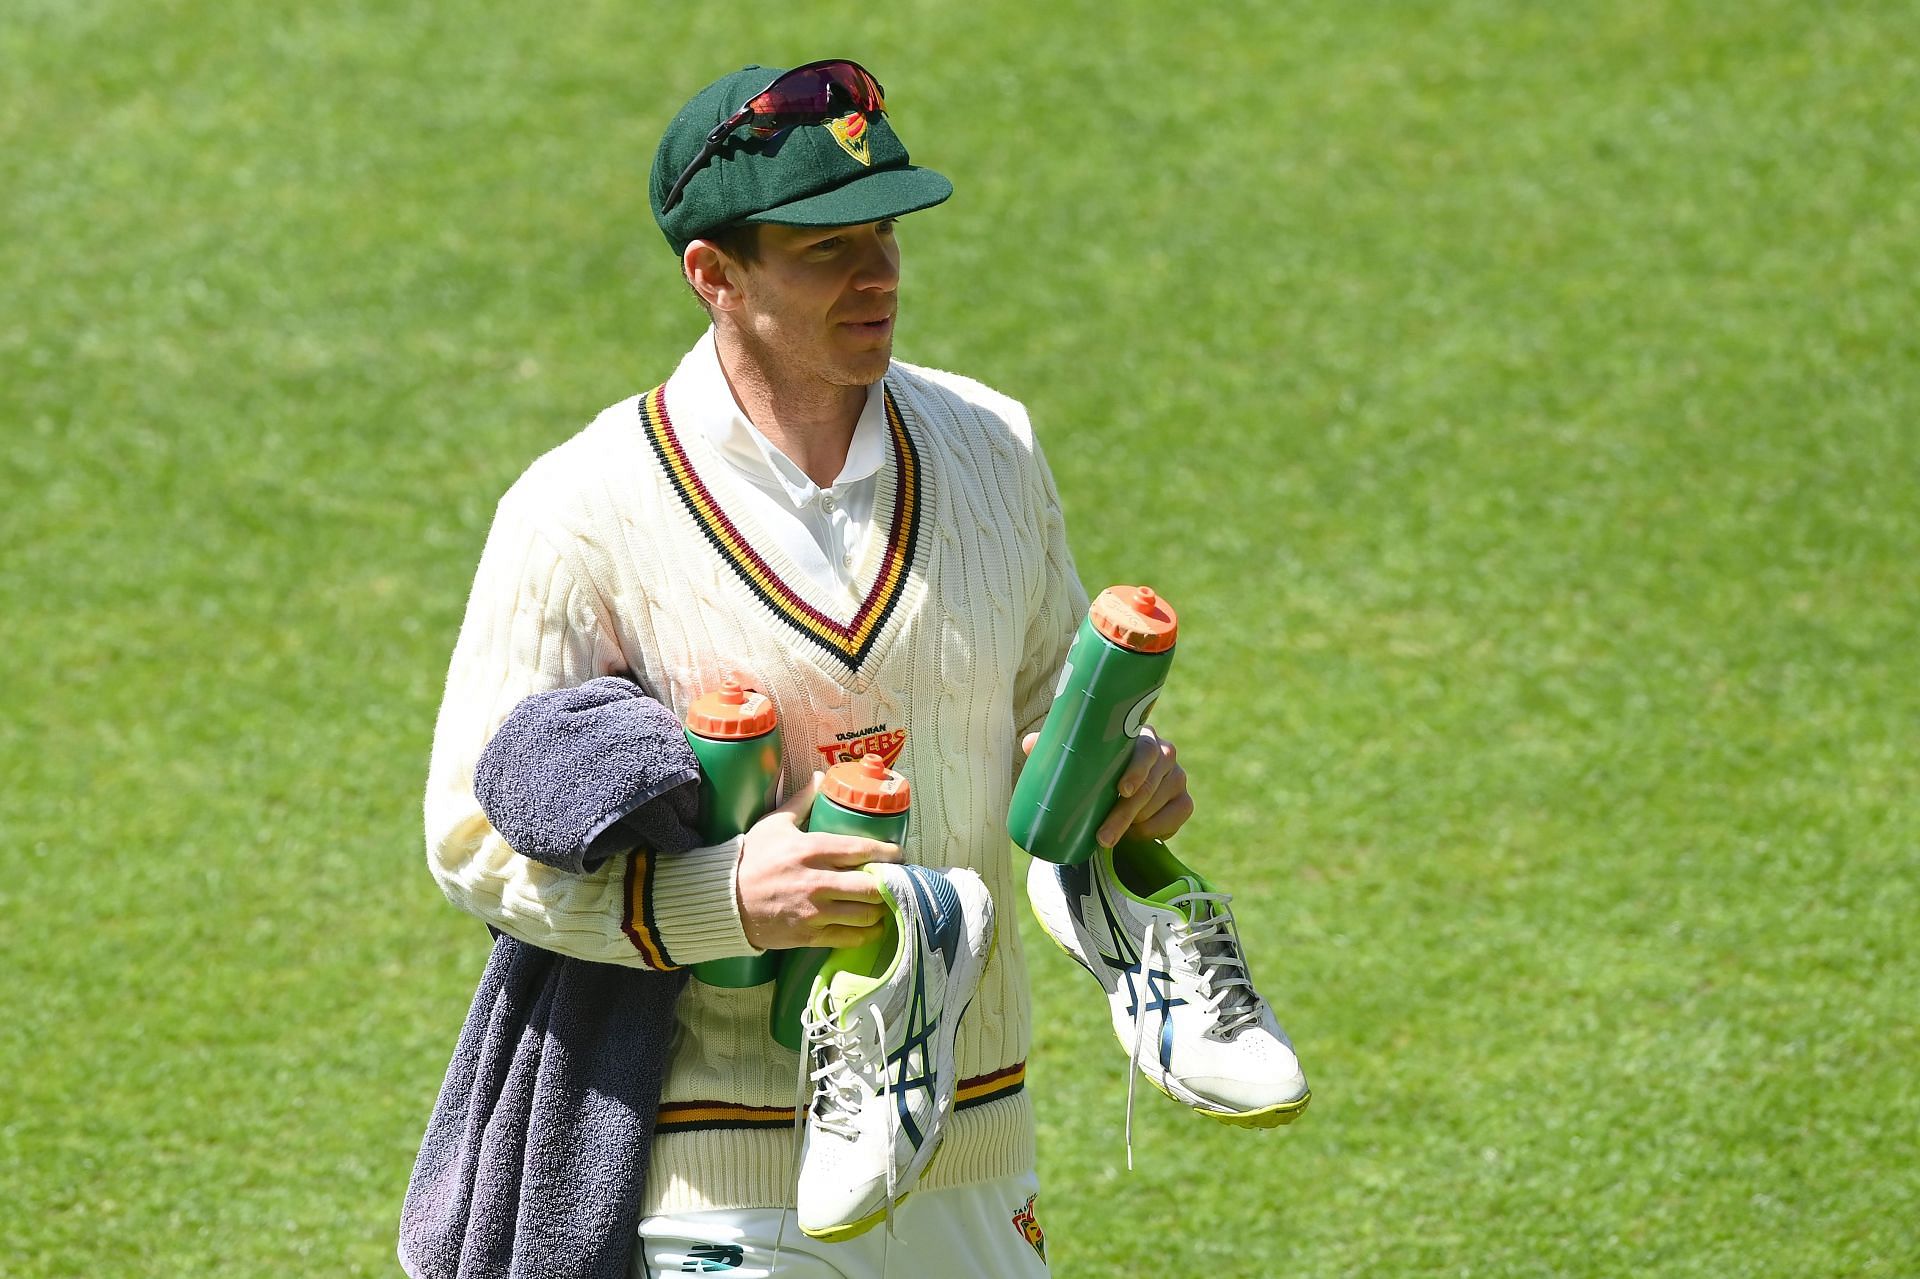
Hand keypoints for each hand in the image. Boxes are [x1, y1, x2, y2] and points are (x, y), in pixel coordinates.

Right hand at [735, 773, 902, 950]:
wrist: (722, 900)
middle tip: (894, 881)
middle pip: (871, 886)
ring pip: (866, 915)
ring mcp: (814, 912)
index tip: (898, 855)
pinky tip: (870, 925)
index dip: (888, 853)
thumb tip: (820, 777)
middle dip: (888, 884)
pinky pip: (851, 938)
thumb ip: (802, 801)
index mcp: (811, 850)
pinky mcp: (809, 936)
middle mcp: (817, 882)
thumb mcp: (774, 823)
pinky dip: (866, 933)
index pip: (862, 850)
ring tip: (883, 902)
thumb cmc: (750, 858)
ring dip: (880, 909)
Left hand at [1020, 725, 1193, 847]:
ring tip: (1111, 837)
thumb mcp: (1073, 757)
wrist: (1115, 787)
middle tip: (1103, 838)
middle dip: (1125, 814)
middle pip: (1151, 784)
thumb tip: (1030, 743)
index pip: (1146, 749)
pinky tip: (1135, 836)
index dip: (1137, 770)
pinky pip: (1176, 819)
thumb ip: (1053, 748)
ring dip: (1136, 825)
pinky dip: (1155, 831)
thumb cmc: (1092, 765)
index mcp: (1139, 735)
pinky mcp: (1184, 801)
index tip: (1121, 790)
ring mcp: (1177, 777)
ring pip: (1159, 805)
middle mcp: (1164, 752)